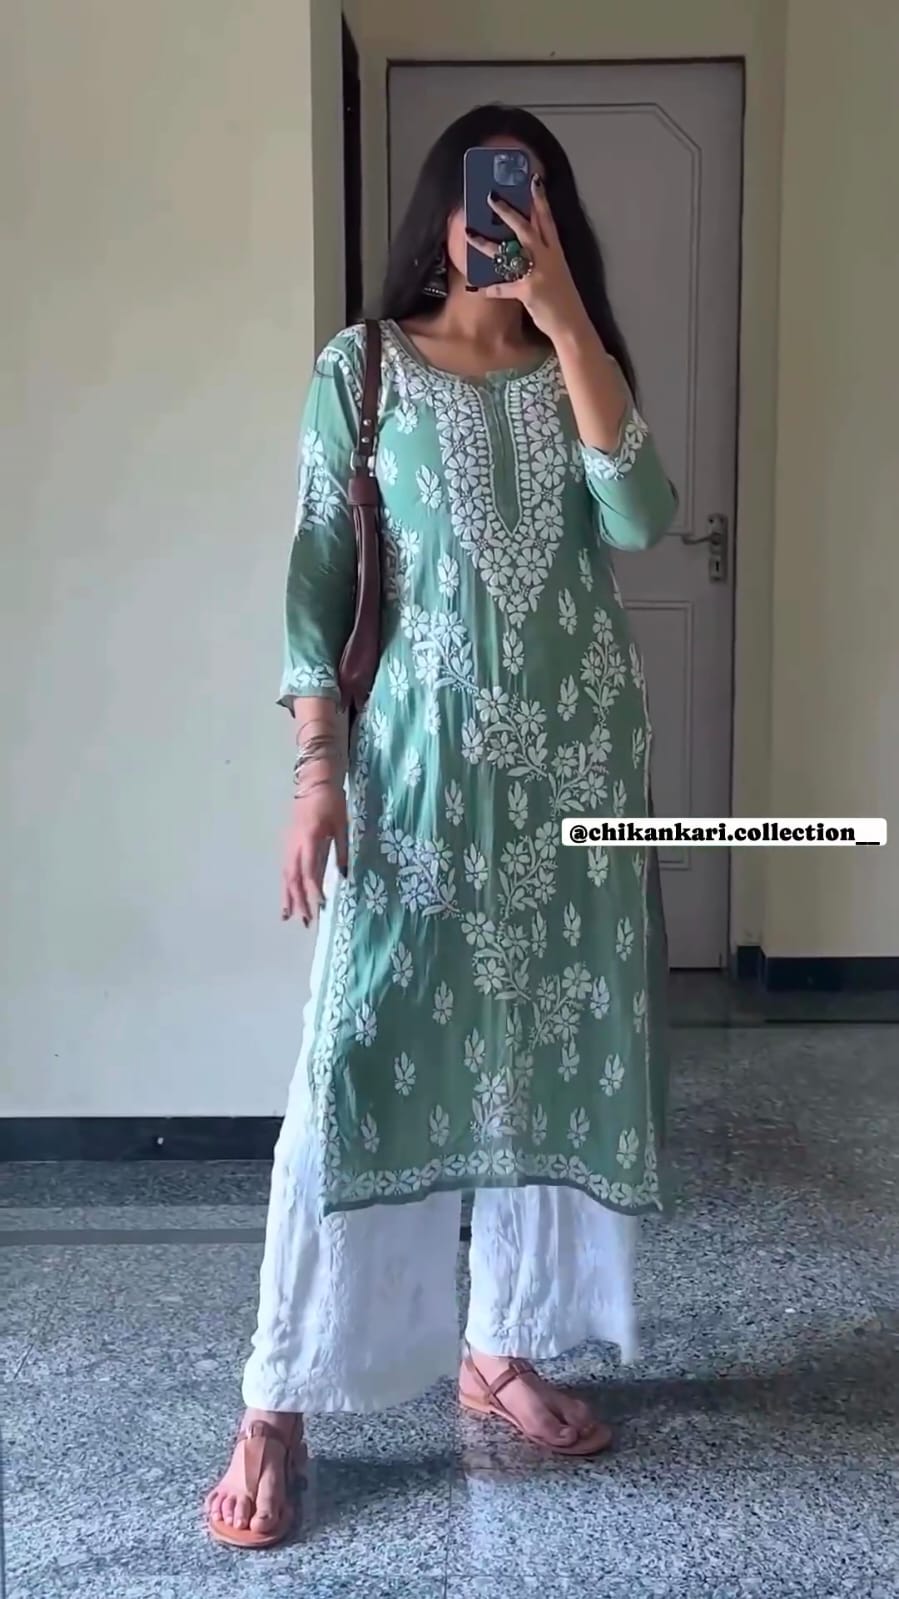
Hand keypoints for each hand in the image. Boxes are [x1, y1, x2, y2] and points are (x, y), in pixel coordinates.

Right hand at [281, 774, 347, 926]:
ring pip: (286, 876)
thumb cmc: (332, 801)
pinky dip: (286, 885)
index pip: (310, 872)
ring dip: (288, 897)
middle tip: (306, 922)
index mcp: (309, 840)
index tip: (321, 906)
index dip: (314, 891)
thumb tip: (344, 876)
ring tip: (289, 916)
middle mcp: (295, 845)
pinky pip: (286, 869)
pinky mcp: (288, 843)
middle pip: (294, 879)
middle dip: (299, 901)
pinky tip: (288, 896)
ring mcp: (289, 844)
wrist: (314, 782)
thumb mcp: (342, 825)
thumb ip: (342, 851)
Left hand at [467, 176, 588, 341]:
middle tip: (491, 197)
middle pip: (525, 228)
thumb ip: (544, 256)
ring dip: (486, 243)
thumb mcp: (557, 272)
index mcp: (555, 251)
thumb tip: (527, 245)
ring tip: (469, 233)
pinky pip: (504, 288)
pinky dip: (490, 288)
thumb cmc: (562, 299)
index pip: (548, 220)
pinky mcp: (529, 291)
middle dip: (508, 212)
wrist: (571, 324)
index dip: (540, 200)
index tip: (533, 180)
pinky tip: (476, 288)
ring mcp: (538, 273)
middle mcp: (547, 258)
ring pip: (508, 253)